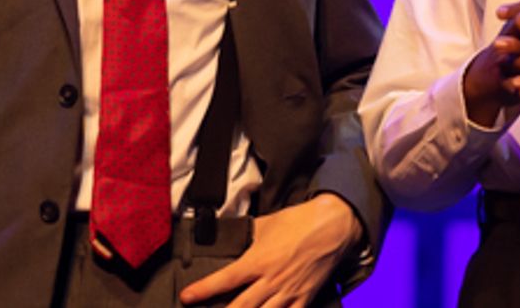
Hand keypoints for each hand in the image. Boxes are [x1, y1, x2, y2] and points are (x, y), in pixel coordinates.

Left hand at [179, 193, 362, 306]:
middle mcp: (270, 281)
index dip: (202, 291)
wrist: (333, 224)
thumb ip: (246, 235)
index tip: (186, 297)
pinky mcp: (304, 299)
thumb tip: (230, 237)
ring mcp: (288, 293)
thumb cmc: (299, 221)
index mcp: (257, 260)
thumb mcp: (265, 224)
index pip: (223, 280)